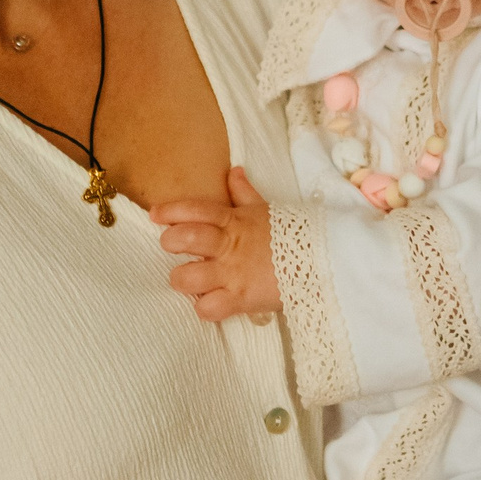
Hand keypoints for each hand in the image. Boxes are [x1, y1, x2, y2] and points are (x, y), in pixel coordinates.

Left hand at [152, 167, 280, 321]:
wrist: (324, 259)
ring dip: (181, 279)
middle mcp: (230, 245)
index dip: (171, 211)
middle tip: (171, 245)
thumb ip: (243, 193)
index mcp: (234, 221)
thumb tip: (233, 171)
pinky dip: (205, 308)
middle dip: (171, 241)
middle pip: (185, 238)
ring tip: (186, 279)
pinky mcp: (242, 299)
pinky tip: (210, 303)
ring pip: (188, 277)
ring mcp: (234, 273)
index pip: (195, 209)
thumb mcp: (266, 209)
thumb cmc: (293, 234)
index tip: (156, 214)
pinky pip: (209, 307)